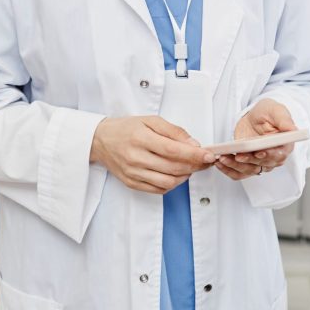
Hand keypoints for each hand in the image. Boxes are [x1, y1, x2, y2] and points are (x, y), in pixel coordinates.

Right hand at [91, 115, 214, 194]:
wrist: (100, 140)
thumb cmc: (126, 128)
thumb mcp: (150, 120)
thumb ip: (173, 131)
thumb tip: (193, 145)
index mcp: (140, 138)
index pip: (173, 150)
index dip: (194, 155)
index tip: (208, 155)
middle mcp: (135, 157)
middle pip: (173, 168)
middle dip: (195, 165)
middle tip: (204, 161)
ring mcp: (133, 173)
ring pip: (168, 182)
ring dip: (185, 176)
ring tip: (189, 167)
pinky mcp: (132, 183)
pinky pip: (159, 190)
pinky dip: (172, 184)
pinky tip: (175, 174)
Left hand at [216, 98, 296, 180]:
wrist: (254, 117)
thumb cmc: (268, 113)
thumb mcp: (276, 110)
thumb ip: (284, 119)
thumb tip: (293, 129)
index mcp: (284, 145)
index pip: (279, 154)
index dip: (269, 155)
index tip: (258, 152)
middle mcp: (274, 157)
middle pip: (262, 164)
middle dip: (248, 160)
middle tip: (236, 155)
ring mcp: (261, 162)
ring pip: (249, 170)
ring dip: (235, 166)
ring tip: (223, 158)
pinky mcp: (248, 164)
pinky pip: (239, 173)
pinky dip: (229, 171)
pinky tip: (219, 163)